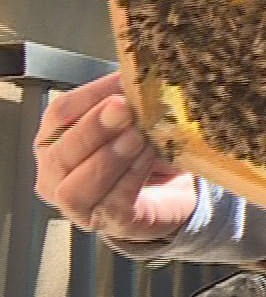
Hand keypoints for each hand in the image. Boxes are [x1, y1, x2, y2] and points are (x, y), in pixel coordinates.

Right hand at [33, 72, 197, 240]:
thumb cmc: (146, 149)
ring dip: (109, 157)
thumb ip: (132, 99)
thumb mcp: (138, 118)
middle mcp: (58, 175)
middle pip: (61, 152)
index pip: (60, 114)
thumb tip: (138, 74)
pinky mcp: (111, 223)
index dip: (90, 96)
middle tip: (123, 108)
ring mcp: (80, 205)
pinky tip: (148, 158)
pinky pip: (111, 203)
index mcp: (58, 139)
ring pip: (76, 187)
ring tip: (138, 136)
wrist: (176, 190)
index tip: (122, 81)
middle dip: (93, 129)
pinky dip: (130, 178)